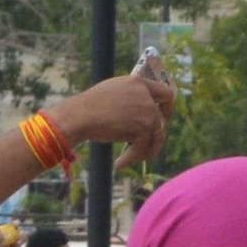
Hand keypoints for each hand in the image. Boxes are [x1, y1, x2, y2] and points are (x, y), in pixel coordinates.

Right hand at [46, 69, 180, 158]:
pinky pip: (142, 148)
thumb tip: (139, 113)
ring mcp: (146, 111)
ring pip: (155, 136)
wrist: (79, 116)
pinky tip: (119, 164)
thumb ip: (130, 97)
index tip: (163, 119)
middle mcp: (146, 95)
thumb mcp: (113, 92)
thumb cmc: (88, 107)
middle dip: (156, 135)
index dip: (167, 108)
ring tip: (132, 159)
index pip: (166, 93)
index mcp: (139, 82)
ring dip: (144, 151)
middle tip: (149, 147)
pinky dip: (131, 158)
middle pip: (161, 120)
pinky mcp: (142, 128)